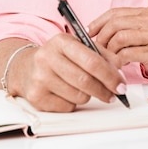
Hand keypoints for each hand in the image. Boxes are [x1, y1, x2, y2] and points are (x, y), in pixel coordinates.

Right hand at [0, 35, 126, 112]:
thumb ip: (100, 54)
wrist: (25, 67)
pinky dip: (73, 103)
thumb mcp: (77, 47)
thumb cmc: (58, 57)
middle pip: (85, 81)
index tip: (121, 84)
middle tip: (113, 94)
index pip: (91, 61)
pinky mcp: (36, 96)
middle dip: (104, 90)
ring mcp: (39, 78)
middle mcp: (47, 57)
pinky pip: (67, 107)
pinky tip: (67, 93)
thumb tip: (119, 67)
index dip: (110, 75)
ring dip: (88, 96)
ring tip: (83, 88)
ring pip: (78, 96)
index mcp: (61, 41)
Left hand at [88, 8, 147, 82]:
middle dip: (101, 37)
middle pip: (114, 23)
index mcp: (146, 14)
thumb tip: (105, 35)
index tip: (89, 31)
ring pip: (119, 37)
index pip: (115, 12)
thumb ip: (132, 29)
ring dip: (109, 50)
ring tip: (110, 59)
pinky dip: (119, 60)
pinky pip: (129, 53)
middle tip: (97, 49)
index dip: (98, 21)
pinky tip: (121, 65)